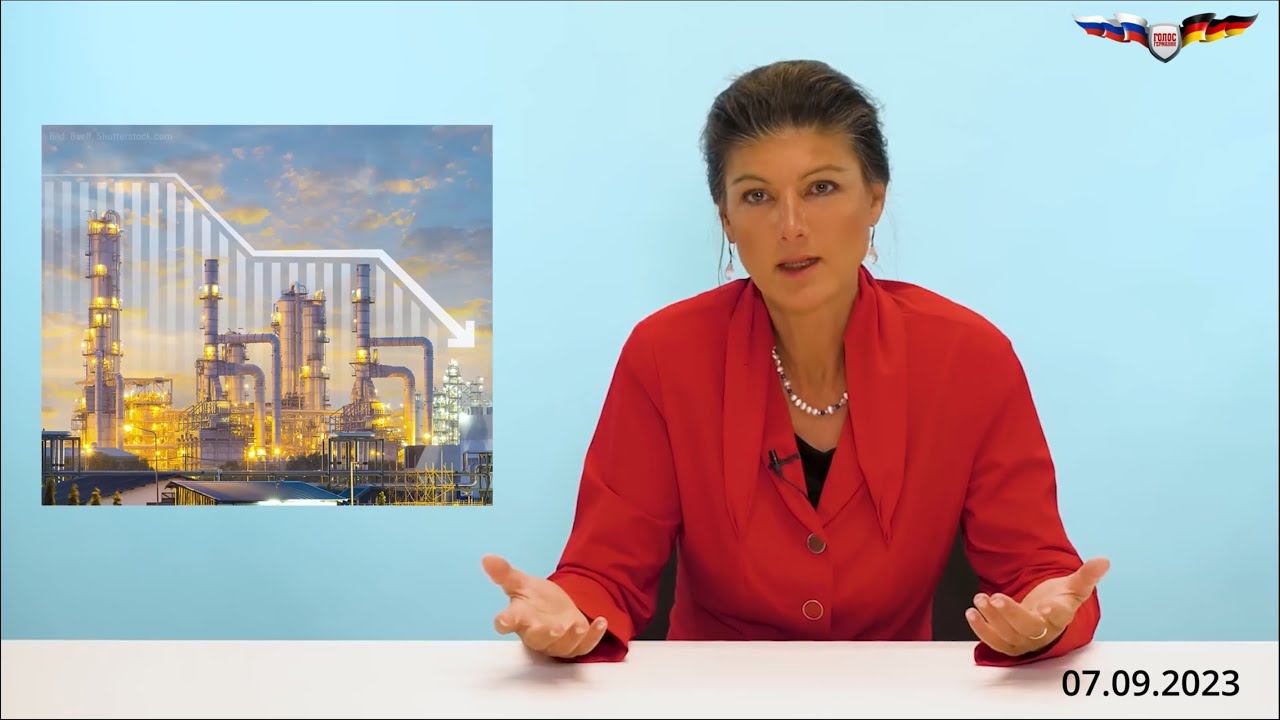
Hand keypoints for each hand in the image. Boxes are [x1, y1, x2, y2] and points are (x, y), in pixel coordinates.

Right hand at [481, 554, 609, 658]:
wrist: (556, 608)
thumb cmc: (534, 600)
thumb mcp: (521, 583)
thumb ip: (505, 573)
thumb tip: (487, 558)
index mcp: (519, 618)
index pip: (506, 623)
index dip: (505, 622)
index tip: (504, 621)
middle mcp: (535, 633)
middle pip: (537, 639)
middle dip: (545, 634)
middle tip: (553, 627)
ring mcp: (556, 642)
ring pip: (561, 646)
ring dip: (571, 637)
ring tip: (577, 625)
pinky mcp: (576, 644)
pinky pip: (584, 646)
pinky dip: (594, 636)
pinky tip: (600, 621)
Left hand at [965, 557, 1109, 656]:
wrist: (1045, 617)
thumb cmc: (1058, 601)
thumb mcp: (1072, 587)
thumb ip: (1086, 575)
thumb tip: (1104, 560)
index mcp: (1060, 617)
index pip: (1061, 616)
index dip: (1055, 612)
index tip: (1048, 606)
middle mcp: (1042, 632)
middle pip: (1028, 628)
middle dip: (1010, 614)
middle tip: (995, 597)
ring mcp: (1024, 640)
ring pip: (1008, 636)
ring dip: (991, 619)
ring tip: (979, 598)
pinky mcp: (1008, 644)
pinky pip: (994, 642)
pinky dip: (981, 629)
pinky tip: (971, 612)